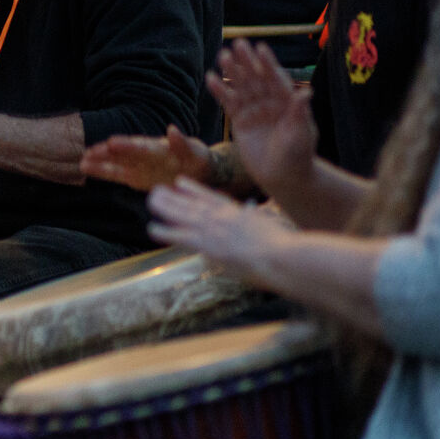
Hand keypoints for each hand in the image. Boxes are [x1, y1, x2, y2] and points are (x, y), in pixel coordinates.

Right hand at [81, 125, 212, 191]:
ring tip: (82, 159)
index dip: (127, 146)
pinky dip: (101, 172)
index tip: (112, 143)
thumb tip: (172, 130)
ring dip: (100, 160)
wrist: (200, 172)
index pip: (140, 146)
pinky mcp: (134, 177)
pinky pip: (115, 175)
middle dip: (107, 153)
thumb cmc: (198, 160)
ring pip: (115, 162)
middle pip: (123, 153)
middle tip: (90, 151)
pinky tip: (85, 168)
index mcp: (158, 148)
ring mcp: (138, 165)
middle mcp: (144, 154)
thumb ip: (182, 143)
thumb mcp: (196, 152)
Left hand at [146, 178, 294, 281]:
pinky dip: (166, 232)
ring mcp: (215, 230)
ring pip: (184, 215)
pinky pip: (182, 237)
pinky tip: (152, 229)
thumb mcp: (273, 228)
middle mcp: (224, 217)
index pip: (212, 198)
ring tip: (151, 200)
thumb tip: (257, 217)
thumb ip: (260, 223)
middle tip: (158, 189)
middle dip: (174, 196)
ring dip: (166, 207)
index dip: (194, 190)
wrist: (286, 256)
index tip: (181, 182)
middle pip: (193, 203)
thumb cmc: (288, 248)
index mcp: (239, 213)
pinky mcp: (209, 245)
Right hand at [207, 40, 315, 198]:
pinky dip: (220, 90)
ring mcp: (255, 110)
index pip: (276, 78)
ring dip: (232, 71)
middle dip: (247, 61)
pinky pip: (228, 102)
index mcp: (288, 101)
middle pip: (257, 77)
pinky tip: (211, 78)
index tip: (260, 48)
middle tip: (237, 44)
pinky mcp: (240, 121)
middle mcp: (270, 102)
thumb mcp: (301, 134)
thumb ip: (299, 113)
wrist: (282, 176)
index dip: (268, 63)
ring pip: (241, 86)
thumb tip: (306, 93)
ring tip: (222, 55)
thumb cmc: (298, 155)